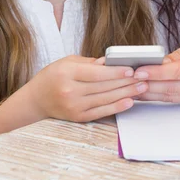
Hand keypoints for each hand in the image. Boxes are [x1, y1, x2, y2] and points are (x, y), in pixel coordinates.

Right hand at [28, 55, 147, 121]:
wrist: (36, 100)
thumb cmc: (54, 76)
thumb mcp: (68, 62)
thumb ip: (90, 62)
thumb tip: (111, 61)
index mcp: (66, 73)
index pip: (96, 73)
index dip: (115, 72)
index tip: (131, 69)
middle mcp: (69, 91)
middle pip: (103, 87)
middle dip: (126, 81)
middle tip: (143, 77)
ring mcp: (73, 106)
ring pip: (105, 99)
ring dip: (126, 93)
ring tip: (141, 87)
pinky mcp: (77, 117)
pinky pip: (101, 112)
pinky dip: (117, 107)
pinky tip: (129, 101)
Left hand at [134, 30, 179, 102]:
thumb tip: (160, 62)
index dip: (158, 72)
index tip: (139, 70)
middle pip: (174, 88)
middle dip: (149, 85)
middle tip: (129, 81)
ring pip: (173, 97)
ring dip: (151, 93)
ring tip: (132, 87)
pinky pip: (178, 98)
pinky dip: (160, 95)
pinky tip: (146, 91)